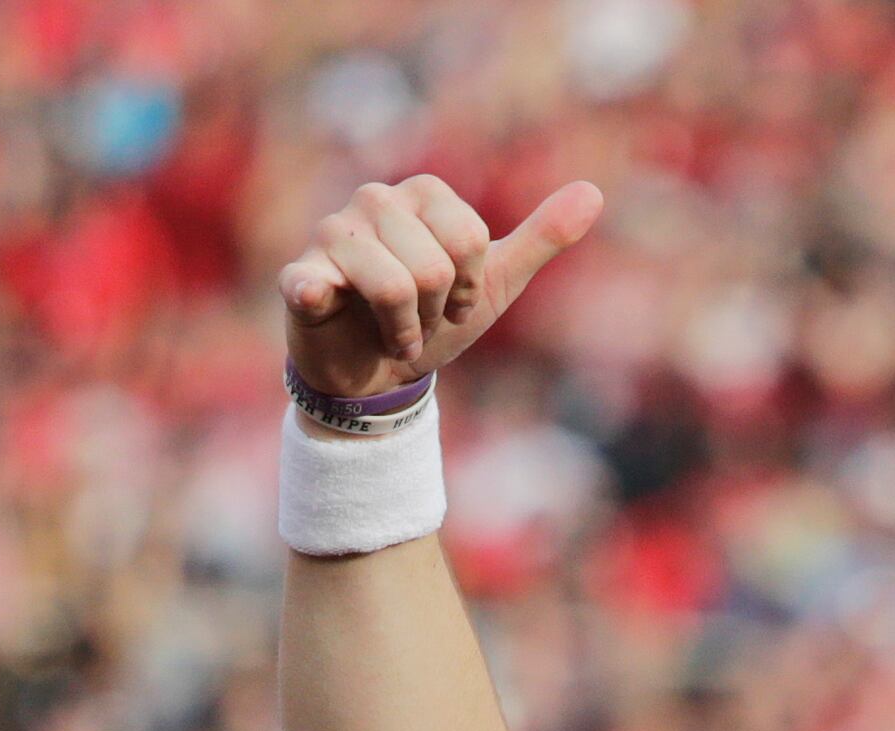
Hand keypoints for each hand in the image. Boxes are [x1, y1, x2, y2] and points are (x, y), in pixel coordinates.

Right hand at [278, 175, 602, 402]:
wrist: (380, 374)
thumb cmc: (436, 318)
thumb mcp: (498, 282)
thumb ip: (542, 238)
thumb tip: (594, 192)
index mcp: (424, 193)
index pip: (470, 239)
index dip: (471, 287)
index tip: (457, 300)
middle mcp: (374, 200)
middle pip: (433, 267)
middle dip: (437, 311)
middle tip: (422, 318)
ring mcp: (332, 234)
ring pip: (392, 285)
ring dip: (404, 329)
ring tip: (393, 330)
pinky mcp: (300, 274)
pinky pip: (315, 283)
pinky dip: (326, 302)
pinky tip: (327, 306)